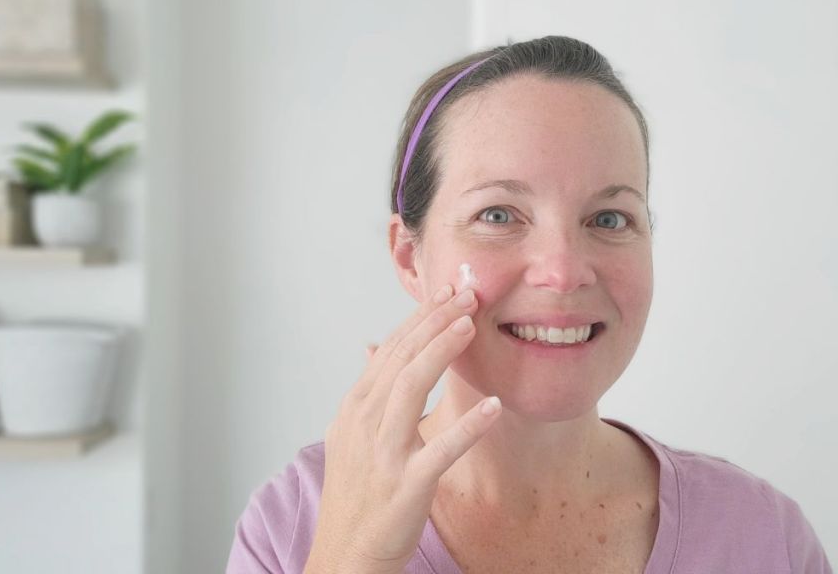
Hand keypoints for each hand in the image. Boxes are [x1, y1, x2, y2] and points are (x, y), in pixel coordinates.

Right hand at [304, 284, 501, 573]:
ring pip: (410, 387)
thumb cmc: (355, 496)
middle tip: (467, 292)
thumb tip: (372, 347)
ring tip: (470, 324)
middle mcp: (364, 423)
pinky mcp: (406, 485)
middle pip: (400, 358)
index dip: (420, 317)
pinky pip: (440, 449)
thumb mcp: (352, 436)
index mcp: (355, 409)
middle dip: (434, 320)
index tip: (448, 290)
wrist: (344, 557)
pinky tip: (493, 407)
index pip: (391, 350)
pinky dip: (467, 426)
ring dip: (442, 351)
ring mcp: (383, 454)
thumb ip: (369, 391)